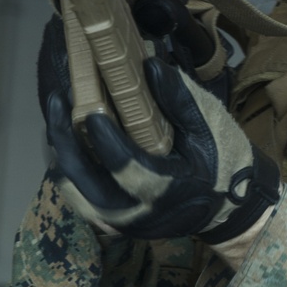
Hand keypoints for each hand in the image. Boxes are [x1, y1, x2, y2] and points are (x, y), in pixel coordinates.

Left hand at [46, 55, 279, 242]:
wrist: (229, 209)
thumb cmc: (223, 164)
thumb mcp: (208, 130)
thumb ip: (178, 100)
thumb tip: (148, 65)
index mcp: (166, 190)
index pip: (127, 167)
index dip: (104, 139)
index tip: (90, 109)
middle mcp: (137, 213)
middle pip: (84, 182)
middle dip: (64, 140)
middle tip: (57, 100)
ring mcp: (122, 222)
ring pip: (74, 191)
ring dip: (62, 153)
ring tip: (57, 116)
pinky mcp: (113, 222)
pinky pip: (80, 195)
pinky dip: (71, 167)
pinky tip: (68, 139)